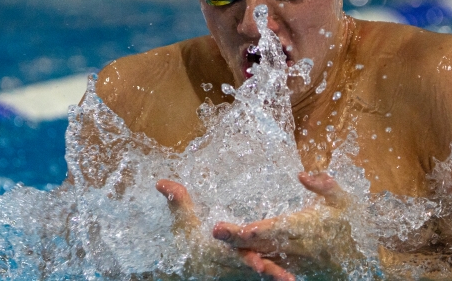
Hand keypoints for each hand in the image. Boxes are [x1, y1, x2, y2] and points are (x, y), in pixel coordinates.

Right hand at [156, 179, 295, 280]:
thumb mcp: (179, 219)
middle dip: (265, 272)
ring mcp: (234, 271)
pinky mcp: (241, 273)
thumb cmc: (183, 239)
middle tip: (284, 276)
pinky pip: (259, 275)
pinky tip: (290, 277)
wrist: (182, 265)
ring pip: (256, 274)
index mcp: (213, 251)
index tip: (258, 264)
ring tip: (290, 280)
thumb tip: (161, 182)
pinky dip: (273, 276)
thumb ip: (176, 200)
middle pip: (248, 268)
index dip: (244, 259)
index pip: (230, 255)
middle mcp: (225, 264)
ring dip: (273, 277)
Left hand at [211, 172, 356, 273]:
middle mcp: (299, 246)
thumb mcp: (345, 200)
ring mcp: (294, 260)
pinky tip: (237, 256)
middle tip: (215, 231)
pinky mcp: (293, 268)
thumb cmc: (354, 225)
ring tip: (220, 240)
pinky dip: (254, 261)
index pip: (281, 228)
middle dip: (238, 238)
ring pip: (263, 255)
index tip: (244, 228)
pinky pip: (271, 266)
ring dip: (240, 249)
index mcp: (309, 227)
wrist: (363, 260)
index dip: (262, 229)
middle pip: (264, 243)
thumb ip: (324, 186)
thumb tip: (302, 174)